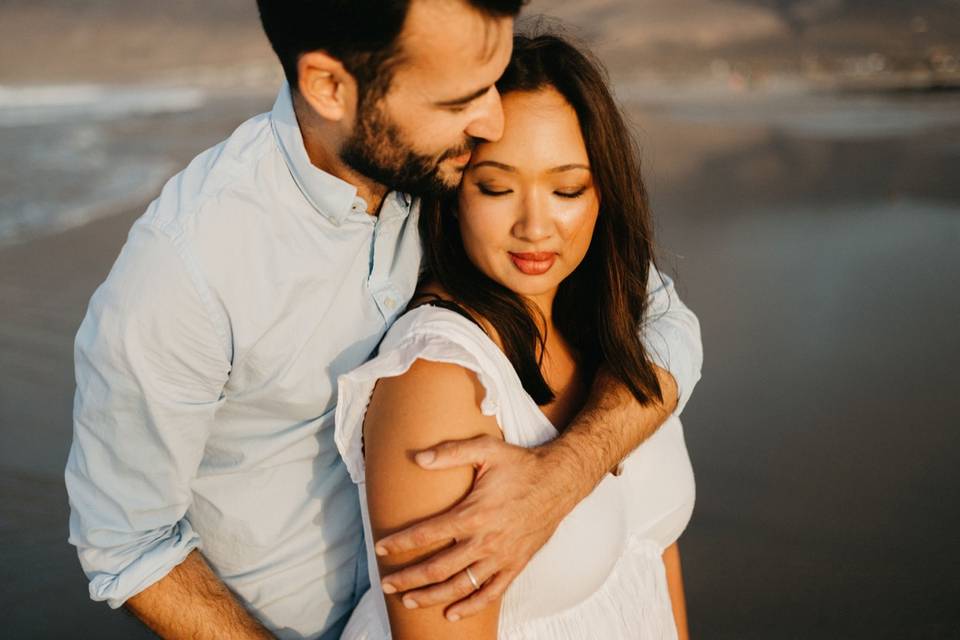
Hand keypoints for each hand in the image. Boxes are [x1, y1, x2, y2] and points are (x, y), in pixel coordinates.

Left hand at [374, 434, 579, 620]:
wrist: (560, 481)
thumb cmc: (521, 465)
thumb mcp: (487, 450)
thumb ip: (451, 453)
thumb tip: (418, 458)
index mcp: (474, 513)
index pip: (427, 533)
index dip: (401, 543)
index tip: (381, 549)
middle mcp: (485, 540)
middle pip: (438, 568)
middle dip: (408, 578)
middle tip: (386, 584)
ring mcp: (501, 556)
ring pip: (460, 585)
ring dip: (432, 596)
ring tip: (409, 601)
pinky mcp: (516, 564)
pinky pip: (491, 593)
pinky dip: (471, 606)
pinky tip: (452, 612)